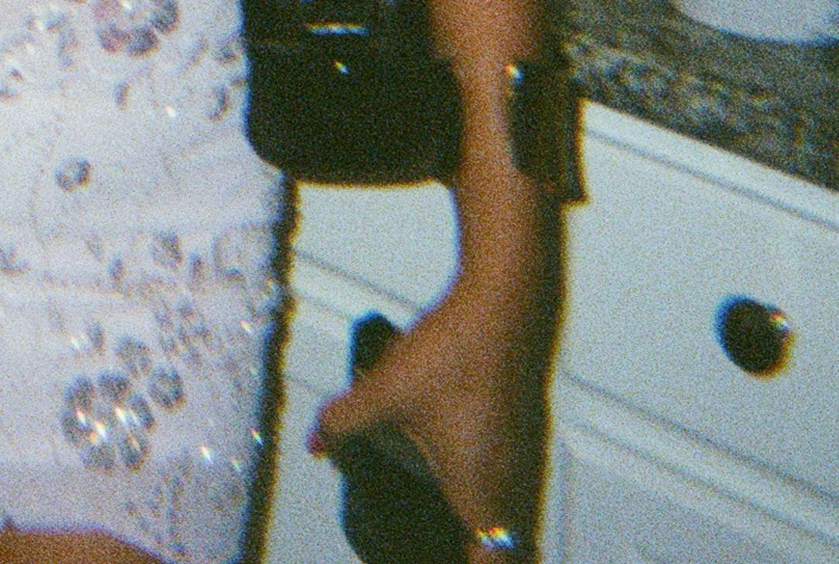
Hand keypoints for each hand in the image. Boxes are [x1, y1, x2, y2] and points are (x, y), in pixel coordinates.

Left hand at [305, 266, 551, 549]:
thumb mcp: (384, 391)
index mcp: (479, 491)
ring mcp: (521, 458)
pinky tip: (456, 477)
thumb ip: (343, 423)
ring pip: (509, 515)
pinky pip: (509, 484)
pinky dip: (489, 496)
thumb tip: (316, 444)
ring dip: (482, 529)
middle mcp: (509, 484)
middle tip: (433, 549)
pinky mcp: (522, 432)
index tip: (436, 561)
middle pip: (504, 547)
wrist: (502, 301)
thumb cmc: (452, 352)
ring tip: (448, 529)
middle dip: (475, 556)